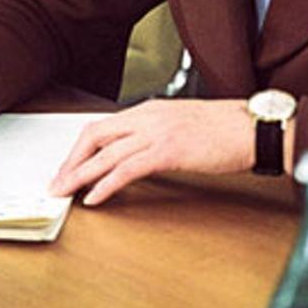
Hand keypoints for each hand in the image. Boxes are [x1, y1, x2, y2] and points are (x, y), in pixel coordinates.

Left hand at [48, 98, 254, 204]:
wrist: (251, 127)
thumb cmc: (224, 129)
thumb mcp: (181, 125)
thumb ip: (156, 134)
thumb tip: (137, 154)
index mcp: (150, 109)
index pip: (103, 126)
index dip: (81, 148)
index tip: (69, 167)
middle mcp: (148, 116)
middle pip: (95, 135)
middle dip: (71, 161)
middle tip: (57, 183)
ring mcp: (157, 132)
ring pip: (106, 153)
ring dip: (80, 175)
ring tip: (64, 193)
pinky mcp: (168, 151)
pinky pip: (127, 169)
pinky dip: (106, 184)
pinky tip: (95, 198)